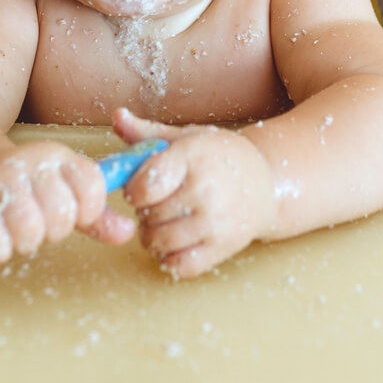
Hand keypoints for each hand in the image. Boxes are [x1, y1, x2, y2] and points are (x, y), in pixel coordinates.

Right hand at [0, 142, 136, 263]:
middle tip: (38, 222)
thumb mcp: (63, 192)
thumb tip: (129, 232)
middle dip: (53, 230)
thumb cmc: (24, 188)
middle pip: (62, 215)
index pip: (92, 186)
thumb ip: (96, 215)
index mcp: (57, 156)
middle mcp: (29, 161)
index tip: (74, 212)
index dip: (88, 209)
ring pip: (30, 230)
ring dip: (25, 241)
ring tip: (16, 230)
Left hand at [112, 107, 276, 277]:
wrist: (265, 181)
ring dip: (152, 236)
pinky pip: (180, 266)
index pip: (145, 185)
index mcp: (191, 157)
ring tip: (162, 221)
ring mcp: (215, 222)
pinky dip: (169, 258)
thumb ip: (146, 133)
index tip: (140, 187)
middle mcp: (204, 190)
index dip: (133, 190)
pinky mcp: (223, 248)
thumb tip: (117, 116)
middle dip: (143, 211)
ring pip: (159, 242)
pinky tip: (175, 242)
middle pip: (148, 215)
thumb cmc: (218, 157)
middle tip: (156, 203)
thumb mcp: (185, 137)